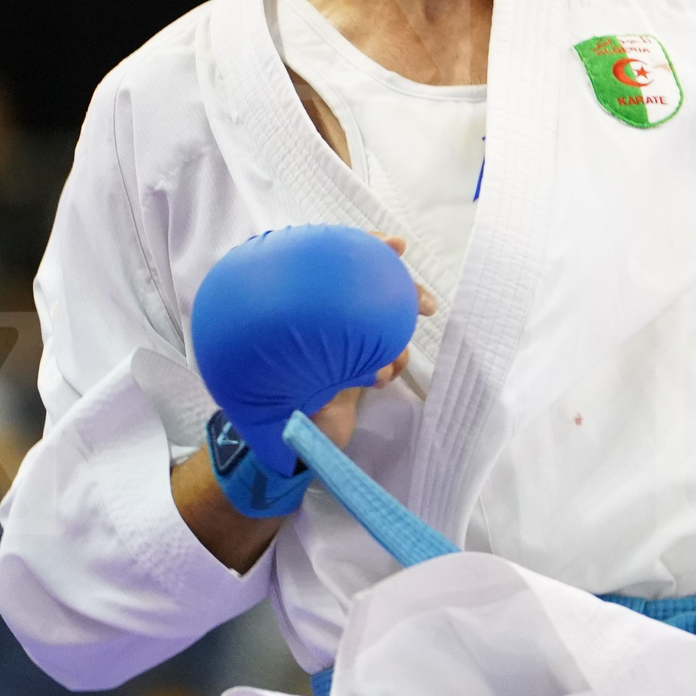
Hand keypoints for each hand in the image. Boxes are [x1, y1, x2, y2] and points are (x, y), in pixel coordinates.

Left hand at [175, 233, 431, 569]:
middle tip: (425, 304)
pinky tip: (381, 379)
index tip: (396, 246)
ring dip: (396, 339)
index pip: (337, 266)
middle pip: (370, 292)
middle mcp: (324, 325)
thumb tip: (342, 328)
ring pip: (383, 327)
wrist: (280, 449)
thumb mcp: (281, 369)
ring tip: (390, 361)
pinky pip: (386, 359)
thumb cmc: (270, 405)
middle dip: (400, 292)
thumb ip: (308, 345)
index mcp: (303, 312)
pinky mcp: (355, 374)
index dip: (367, 249)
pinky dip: (391, 365)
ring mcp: (340, 349)